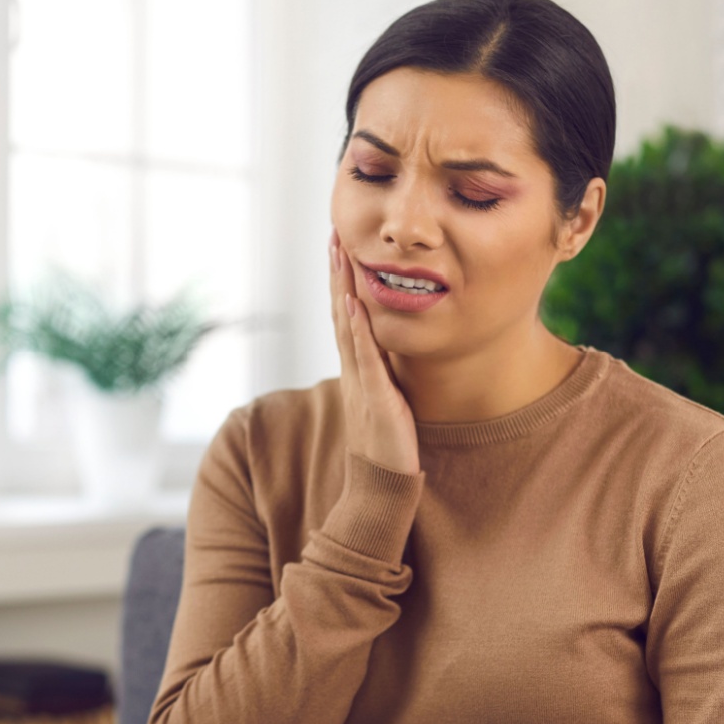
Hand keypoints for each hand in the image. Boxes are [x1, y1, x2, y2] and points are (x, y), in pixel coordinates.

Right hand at [329, 227, 419, 474]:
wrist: (380, 489)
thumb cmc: (387, 449)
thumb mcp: (385, 401)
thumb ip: (382, 374)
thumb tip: (388, 351)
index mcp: (357, 370)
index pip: (345, 316)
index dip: (342, 281)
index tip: (342, 247)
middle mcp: (353, 371)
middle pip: (340, 311)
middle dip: (338, 272)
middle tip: (335, 233)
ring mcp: (360, 383)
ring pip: (347, 326)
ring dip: (343, 287)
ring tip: (341, 252)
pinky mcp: (375, 398)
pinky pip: (365, 357)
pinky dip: (358, 328)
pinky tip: (356, 302)